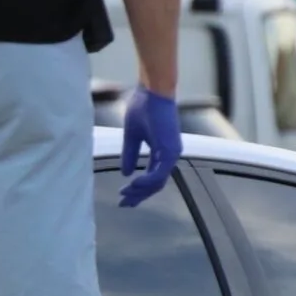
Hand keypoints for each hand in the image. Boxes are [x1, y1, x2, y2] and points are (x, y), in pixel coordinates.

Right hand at [118, 87, 183, 206]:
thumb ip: (130, 154)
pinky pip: (158, 173)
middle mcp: (170, 154)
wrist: (153, 91)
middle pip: (156, 184)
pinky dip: (145, 181)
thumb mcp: (132, 135)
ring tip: (125, 195)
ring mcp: (172, 153)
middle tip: (124, 204)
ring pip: (158, 181)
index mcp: (163, 150)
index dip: (139, 189)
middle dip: (139, 195)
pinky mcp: (170, 150)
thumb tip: (127, 173)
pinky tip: (132, 184)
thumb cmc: (143, 106)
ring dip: (141, 190)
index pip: (153, 176)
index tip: (124, 197)